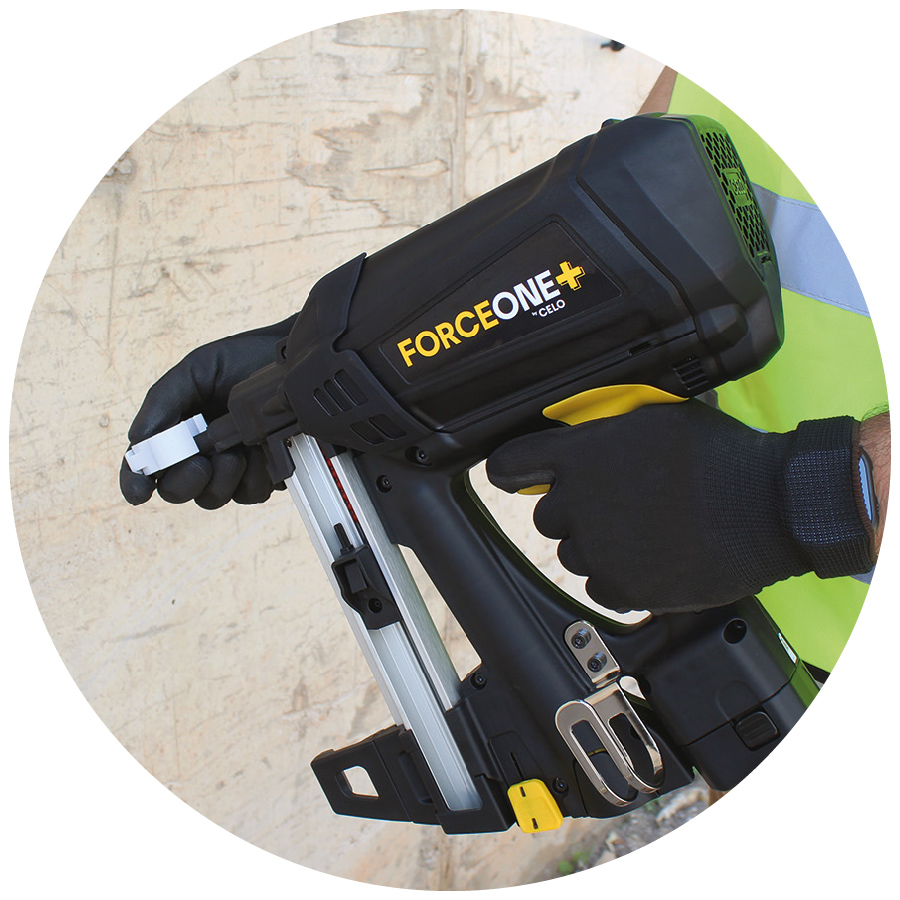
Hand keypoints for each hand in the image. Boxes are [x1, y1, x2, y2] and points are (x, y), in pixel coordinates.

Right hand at [120, 315, 295, 507]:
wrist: (295, 362)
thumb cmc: (244, 361)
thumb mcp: (197, 370)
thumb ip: (164, 401)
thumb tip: (138, 440)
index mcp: (176, 431)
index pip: (145, 466)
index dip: (135, 482)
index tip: (139, 491)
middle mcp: (200, 454)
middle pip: (176, 491)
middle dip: (186, 482)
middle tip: (203, 462)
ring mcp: (232, 468)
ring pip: (214, 497)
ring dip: (225, 478)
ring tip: (242, 450)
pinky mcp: (263, 475)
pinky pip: (250, 493)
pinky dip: (256, 476)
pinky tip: (264, 451)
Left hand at [486, 401, 875, 614]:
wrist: (768, 506)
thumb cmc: (720, 454)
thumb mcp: (658, 416)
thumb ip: (607, 427)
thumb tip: (585, 430)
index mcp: (582, 454)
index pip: (508, 464)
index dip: (509, 470)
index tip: (513, 476)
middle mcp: (579, 502)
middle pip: (546, 515)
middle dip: (573, 510)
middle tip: (618, 503)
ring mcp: (599, 549)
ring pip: (573, 553)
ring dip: (598, 545)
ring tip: (646, 531)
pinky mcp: (622, 587)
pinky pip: (599, 586)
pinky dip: (620, 578)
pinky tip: (654, 558)